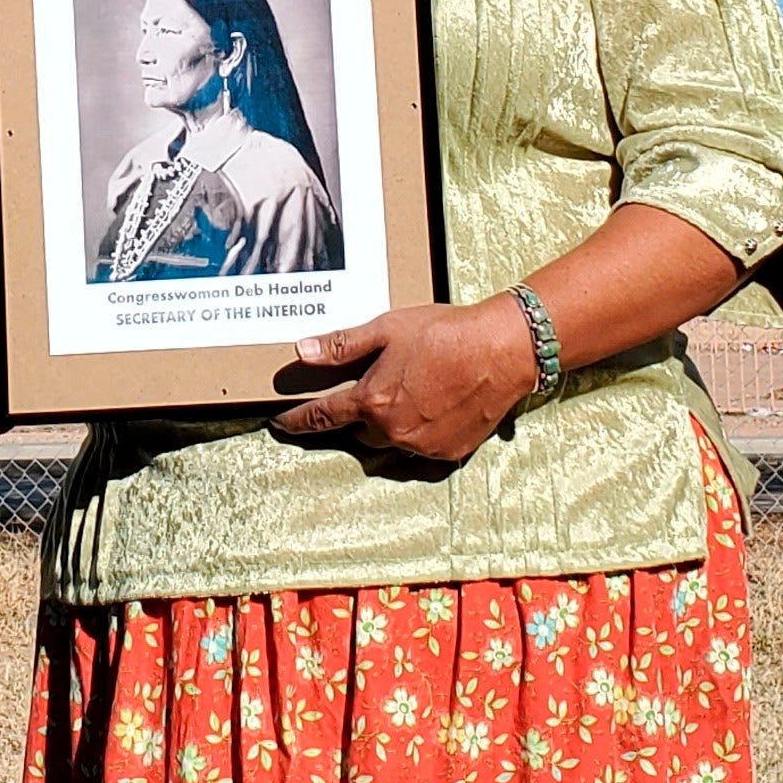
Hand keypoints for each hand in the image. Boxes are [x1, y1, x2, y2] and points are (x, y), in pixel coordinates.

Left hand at [273, 299, 533, 462]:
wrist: (503, 350)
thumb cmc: (445, 333)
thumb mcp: (388, 329)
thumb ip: (342, 345)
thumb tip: (301, 351)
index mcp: (372, 402)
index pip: (322, 417)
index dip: (297, 421)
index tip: (280, 424)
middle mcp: (393, 431)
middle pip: (359, 432)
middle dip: (357, 416)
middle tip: (367, 395)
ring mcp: (422, 446)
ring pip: (391, 442)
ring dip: (389, 426)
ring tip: (407, 397)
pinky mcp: (449, 453)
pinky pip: (421, 449)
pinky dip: (419, 434)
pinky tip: (432, 409)